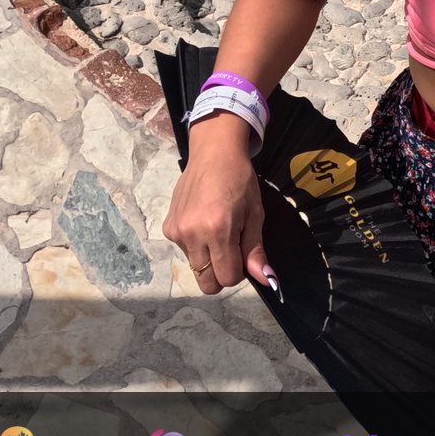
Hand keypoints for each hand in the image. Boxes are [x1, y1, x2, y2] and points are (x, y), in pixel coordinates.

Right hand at [161, 114, 272, 295]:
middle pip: (206, 282)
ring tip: (217, 230)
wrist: (214, 153)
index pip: (227, 277)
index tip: (243, 254)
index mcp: (218, 230)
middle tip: (231, 248)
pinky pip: (185, 251)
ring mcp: (176, 232)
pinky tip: (203, 222)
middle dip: (221, 274)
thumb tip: (266, 280)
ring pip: (195, 268)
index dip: (239, 272)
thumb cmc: (240, 181)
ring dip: (208, 259)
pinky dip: (196, 245)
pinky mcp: (168, 228)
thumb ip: (255, 250)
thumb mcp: (255, 214)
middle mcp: (192, 234)